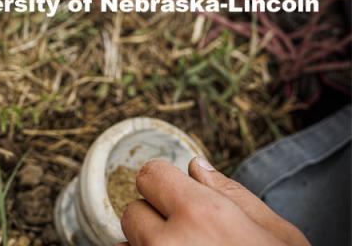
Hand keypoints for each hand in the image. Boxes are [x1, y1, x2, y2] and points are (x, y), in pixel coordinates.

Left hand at [118, 158, 309, 245]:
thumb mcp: (276, 235)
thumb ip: (232, 193)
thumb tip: (196, 167)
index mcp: (201, 215)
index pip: (149, 174)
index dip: (164, 182)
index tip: (176, 193)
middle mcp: (168, 244)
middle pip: (133, 211)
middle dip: (154, 217)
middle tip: (185, 234)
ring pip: (127, 245)